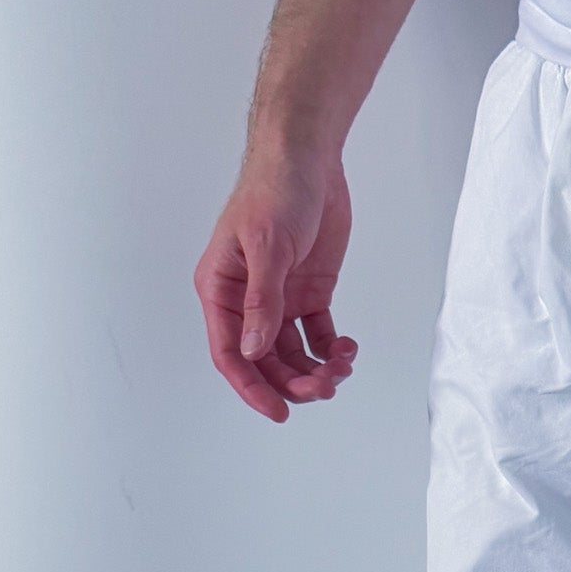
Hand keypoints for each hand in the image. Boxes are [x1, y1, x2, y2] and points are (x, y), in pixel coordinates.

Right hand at [195, 147, 357, 423]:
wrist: (308, 159)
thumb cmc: (274, 190)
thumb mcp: (267, 246)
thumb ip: (262, 302)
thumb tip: (254, 350)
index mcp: (221, 290)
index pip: (230, 353)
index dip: (252, 387)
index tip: (279, 412)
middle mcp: (246, 301)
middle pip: (266, 362)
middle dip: (294, 382)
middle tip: (325, 387)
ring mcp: (279, 299)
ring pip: (294, 355)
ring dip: (317, 370)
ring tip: (342, 366)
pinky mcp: (310, 293)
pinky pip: (318, 336)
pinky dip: (333, 350)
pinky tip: (348, 349)